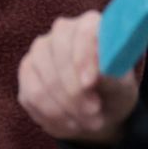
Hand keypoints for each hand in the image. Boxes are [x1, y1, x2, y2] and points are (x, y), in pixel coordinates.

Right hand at [17, 11, 138, 146]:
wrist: (98, 110)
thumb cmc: (114, 92)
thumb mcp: (122, 88)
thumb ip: (113, 77)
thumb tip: (100, 72)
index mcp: (90, 25)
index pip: (83, 31)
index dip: (83, 57)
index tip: (89, 84)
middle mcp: (61, 33)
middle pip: (58, 58)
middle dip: (75, 92)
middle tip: (94, 114)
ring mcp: (38, 52)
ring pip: (43, 82)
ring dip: (65, 109)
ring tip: (87, 123)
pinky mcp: (26, 74)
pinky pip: (31, 97)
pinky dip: (52, 115)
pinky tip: (70, 123)